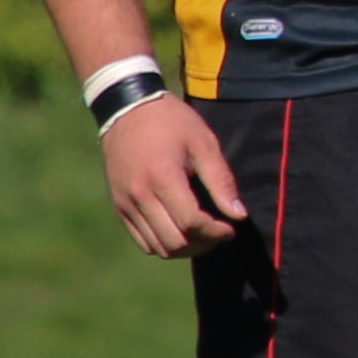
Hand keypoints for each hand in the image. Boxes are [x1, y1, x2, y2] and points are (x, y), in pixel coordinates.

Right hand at [102, 95, 245, 257]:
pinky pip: (142, 240)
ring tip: (203, 234)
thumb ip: (221, 181)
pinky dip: (164, 243)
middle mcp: (139, 195)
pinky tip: (181, 230)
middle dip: (203, 243)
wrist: (127, 109)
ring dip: (185, 248)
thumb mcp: (203, 143)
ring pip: (157, 247)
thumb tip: (239, 214)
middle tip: (220, 232)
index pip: (191, 222)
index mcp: (162, 177)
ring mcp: (125, 203)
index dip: (216, 231)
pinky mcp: (119, 207)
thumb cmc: (171, 123)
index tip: (232, 226)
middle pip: (174, 241)